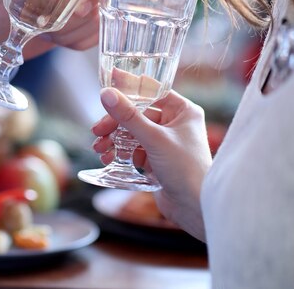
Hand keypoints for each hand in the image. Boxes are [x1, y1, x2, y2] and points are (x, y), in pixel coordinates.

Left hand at [0, 0, 99, 58]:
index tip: (78, 10)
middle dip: (79, 21)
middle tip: (54, 31)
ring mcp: (82, 3)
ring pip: (96, 20)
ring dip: (74, 33)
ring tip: (49, 34)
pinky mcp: (83, 25)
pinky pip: (94, 35)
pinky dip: (77, 42)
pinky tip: (58, 40)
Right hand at [91, 86, 211, 241]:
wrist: (195, 210)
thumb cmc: (186, 170)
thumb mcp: (154, 139)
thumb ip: (129, 116)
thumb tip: (107, 94)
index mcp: (183, 110)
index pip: (152, 91)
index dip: (129, 88)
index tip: (108, 84)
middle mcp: (176, 123)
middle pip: (138, 113)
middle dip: (116, 123)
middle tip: (97, 130)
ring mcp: (166, 141)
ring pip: (134, 132)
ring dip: (115, 139)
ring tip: (99, 149)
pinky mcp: (158, 159)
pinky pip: (135, 148)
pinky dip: (121, 152)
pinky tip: (109, 159)